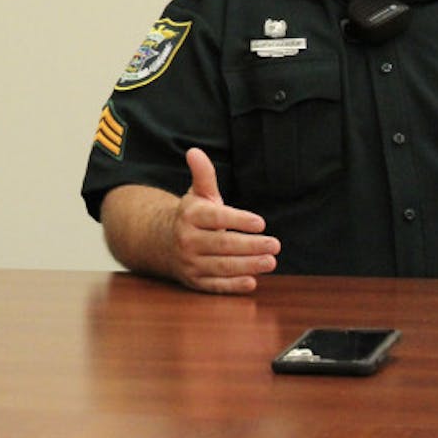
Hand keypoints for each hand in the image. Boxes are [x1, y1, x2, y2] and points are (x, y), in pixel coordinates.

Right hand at [165, 148, 279, 293]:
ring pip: (221, 265)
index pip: (215, 217)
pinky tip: (252, 281)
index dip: (238, 220)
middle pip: (222, 244)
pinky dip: (233, 285)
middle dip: (250, 246)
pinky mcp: (194, 281)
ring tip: (270, 261)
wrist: (162, 242)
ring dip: (248, 265)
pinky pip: (215, 285)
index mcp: (189, 216)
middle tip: (275, 245)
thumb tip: (195, 151)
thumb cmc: (192, 217)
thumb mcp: (198, 195)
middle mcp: (186, 239)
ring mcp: (189, 262)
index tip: (260, 223)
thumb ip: (203, 175)